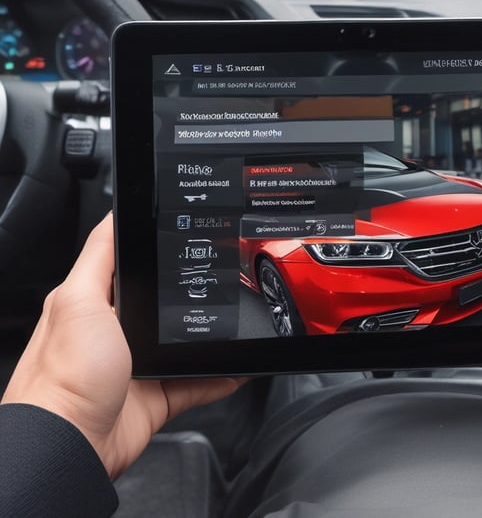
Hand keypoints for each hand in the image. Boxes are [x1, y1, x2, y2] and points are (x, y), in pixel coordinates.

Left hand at [1, 214, 242, 478]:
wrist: (71, 446)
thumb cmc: (63, 378)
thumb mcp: (78, 301)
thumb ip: (98, 258)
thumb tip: (114, 216)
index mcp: (93, 304)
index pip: (126, 266)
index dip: (152, 251)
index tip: (183, 237)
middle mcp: (117, 334)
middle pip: (162, 304)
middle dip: (188, 295)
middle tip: (218, 280)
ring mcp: (139, 366)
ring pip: (184, 344)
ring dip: (209, 338)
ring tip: (236, 322)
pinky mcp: (157, 397)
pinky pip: (199, 382)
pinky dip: (221, 377)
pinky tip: (238, 368)